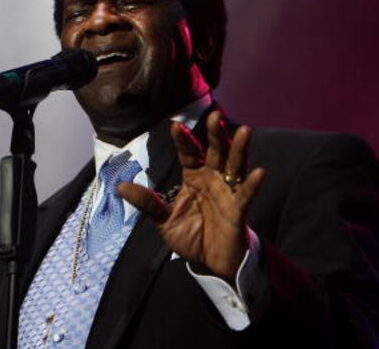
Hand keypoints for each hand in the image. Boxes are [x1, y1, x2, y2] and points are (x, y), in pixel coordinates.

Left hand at [119, 111, 264, 282]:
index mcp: (194, 178)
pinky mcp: (238, 211)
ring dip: (239, 150)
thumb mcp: (164, 219)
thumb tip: (120, 186)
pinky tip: (259, 172)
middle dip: (216, 135)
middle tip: (215, 116)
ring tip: (245, 131)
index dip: (183, 141)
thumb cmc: (190, 236)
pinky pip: (246, 195)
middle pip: (215, 153)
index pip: (189, 154)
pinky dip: (252, 184)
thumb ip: (147, 202)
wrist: (210, 262)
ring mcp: (227, 193)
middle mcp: (212, 180)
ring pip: (235, 167)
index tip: (175, 125)